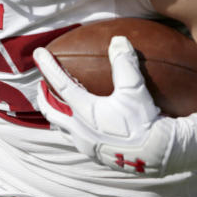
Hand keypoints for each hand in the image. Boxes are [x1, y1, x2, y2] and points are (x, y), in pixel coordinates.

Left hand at [34, 36, 175, 175]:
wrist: (158, 156)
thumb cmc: (145, 121)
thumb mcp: (135, 89)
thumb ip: (125, 63)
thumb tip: (118, 40)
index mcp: (85, 111)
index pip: (60, 84)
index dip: (48, 67)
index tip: (38, 53)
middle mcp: (80, 129)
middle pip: (51, 110)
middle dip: (42, 96)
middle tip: (40, 85)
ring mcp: (86, 144)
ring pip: (62, 127)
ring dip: (56, 113)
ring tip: (57, 105)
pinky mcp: (95, 155)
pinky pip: (77, 139)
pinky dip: (73, 127)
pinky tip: (83, 124)